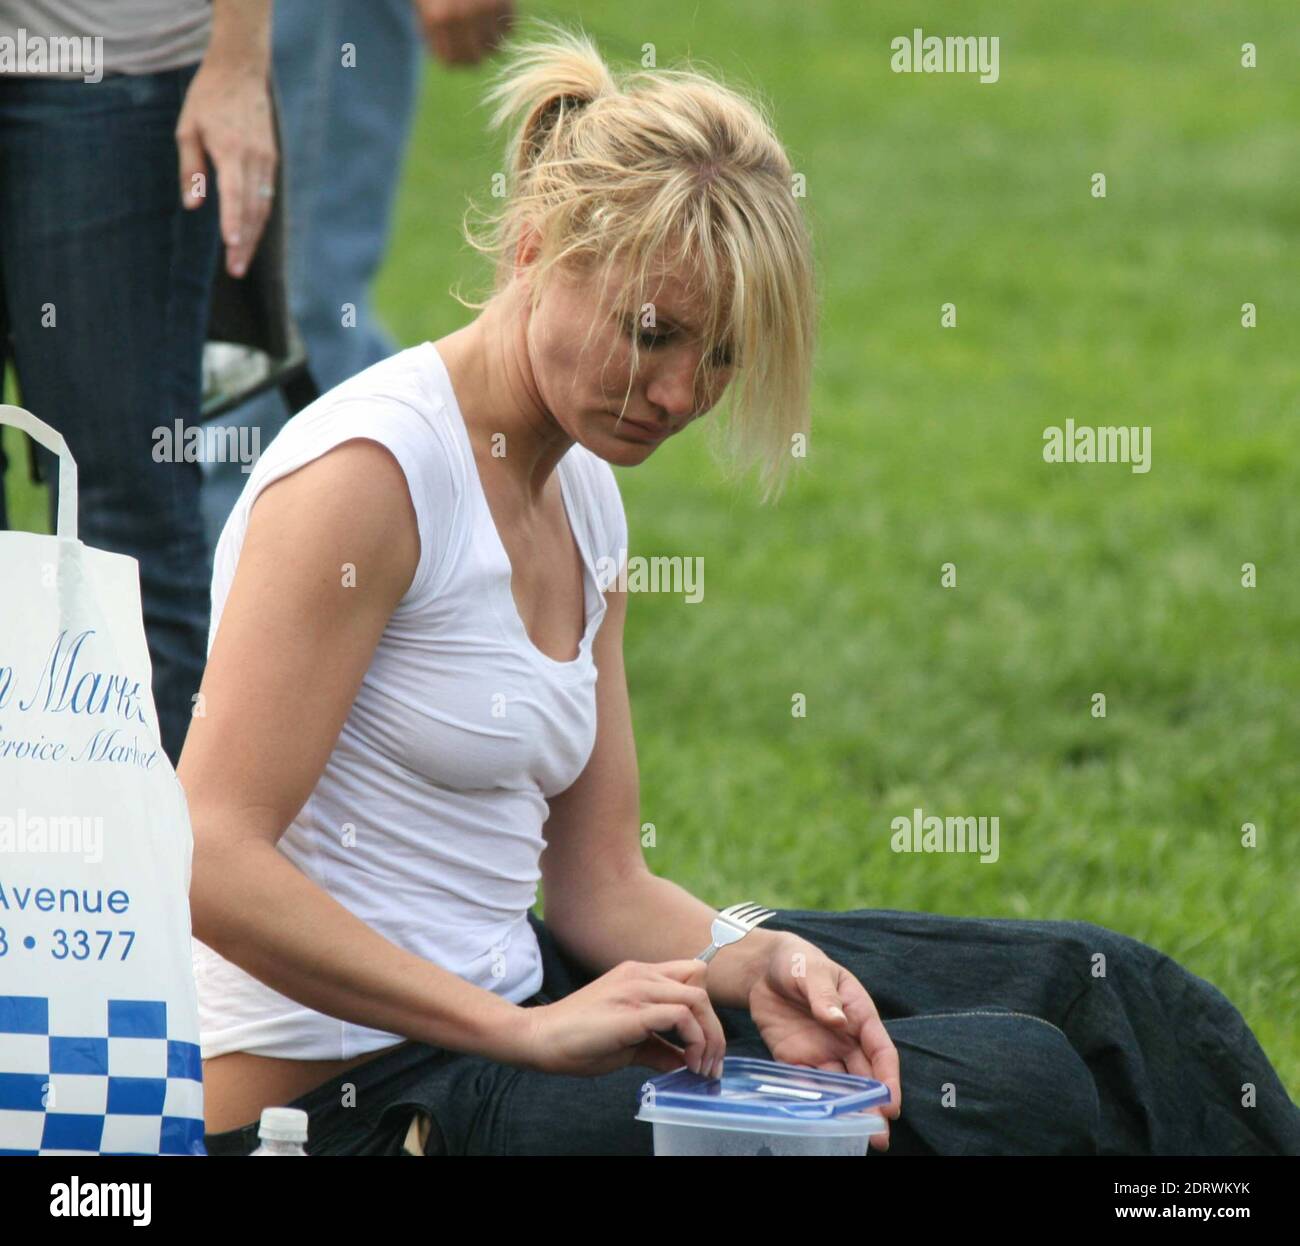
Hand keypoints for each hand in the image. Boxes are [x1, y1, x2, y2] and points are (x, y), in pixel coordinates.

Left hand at [176, 59, 276, 277]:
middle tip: (235, 270)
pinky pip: (267, 196)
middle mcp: (254, 158)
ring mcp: (267, 161)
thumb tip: (193, 205)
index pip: (235, 194)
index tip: (231, 247)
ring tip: (241, 260)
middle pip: (253, 209)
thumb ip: (191, 169)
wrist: (241, 71)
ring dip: (253, 236)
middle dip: (245, 242)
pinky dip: (259, 219)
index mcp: (231, 150)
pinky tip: (250, 235)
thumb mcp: (187, 128)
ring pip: (263, 207)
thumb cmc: (208, 99)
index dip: (233, 222)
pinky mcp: (271, 161)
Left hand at [412, 0, 513, 66]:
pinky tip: (492, 12)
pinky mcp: (502, 2)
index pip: (450, 61)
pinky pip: (509, 29)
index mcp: (437, 17)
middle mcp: (461, 17)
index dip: (452, 57)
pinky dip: (502, 25)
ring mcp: (485, 8)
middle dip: (471, 54)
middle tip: (469, 41)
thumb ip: (433, 28)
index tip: (453, 48)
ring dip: (488, 40)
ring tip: (480, 24)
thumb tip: (452, 60)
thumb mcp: (425, 4)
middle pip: (474, 60)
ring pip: (494, 47)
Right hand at [518, 958, 726, 1077]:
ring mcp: (635, 989)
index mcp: (638, 975)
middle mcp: (640, 974)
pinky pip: (680, 1014)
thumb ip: (658, 1048)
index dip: (705, 1006)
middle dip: (714, 1027)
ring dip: (709, 1035)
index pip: (691, 972)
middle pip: (701, 984)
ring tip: (701, 1067)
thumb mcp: (627, 1043)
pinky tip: (687, 1062)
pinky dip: (693, 1039)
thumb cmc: (577, 1041)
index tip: (705, 1042)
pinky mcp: (631, 1011)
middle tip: (711, 1063)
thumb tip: (683, 1063)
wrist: (539, 1038)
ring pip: (697, 997)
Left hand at [744, 933, 901, 1152]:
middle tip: (879, 1135)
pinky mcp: (795, 1059)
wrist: (763, 968)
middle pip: (865, 1078)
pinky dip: (814, 1100)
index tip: (891, 1103)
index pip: (881, 1051)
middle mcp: (845, 1039)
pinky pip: (807, 1083)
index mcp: (859, 1015)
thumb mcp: (811, 970)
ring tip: (856, 1137)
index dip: (889, 1078)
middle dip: (874, 1106)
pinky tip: (818, 1119)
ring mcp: (821, 1051)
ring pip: (841, 1087)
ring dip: (849, 1111)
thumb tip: (838, 1020)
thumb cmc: (797, 961)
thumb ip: (823, 994)